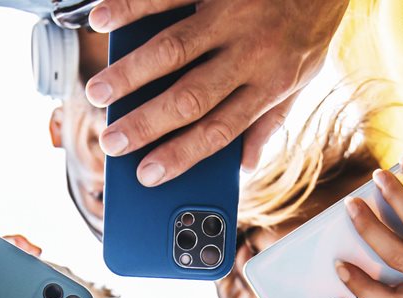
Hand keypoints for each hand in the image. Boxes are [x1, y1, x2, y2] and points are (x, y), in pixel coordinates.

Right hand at [85, 0, 350, 183]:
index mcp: (268, 85)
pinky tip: (103, 20)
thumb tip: (243, 167)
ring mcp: (229, 15)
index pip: (218, 130)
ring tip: (97, 92)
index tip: (145, 175)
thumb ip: (269, 121)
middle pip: (189, 96)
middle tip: (110, 142)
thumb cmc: (306, 28)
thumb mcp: (302, 81)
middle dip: (146, 123)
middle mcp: (249, 53)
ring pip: (173, 49)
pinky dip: (132, 6)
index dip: (180, 155)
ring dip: (131, 73)